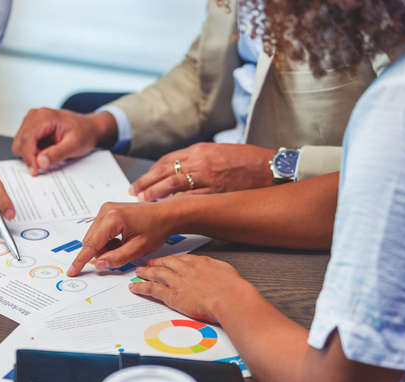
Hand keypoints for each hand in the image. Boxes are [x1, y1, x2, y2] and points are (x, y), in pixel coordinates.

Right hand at [11, 108, 117, 175]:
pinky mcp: (31, 128)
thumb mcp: (75, 145)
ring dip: (31, 154)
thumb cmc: (84, 133)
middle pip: (20, 142)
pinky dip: (33, 152)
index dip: (28, 157)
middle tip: (47, 162)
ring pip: (20, 144)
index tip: (34, 172)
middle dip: (30, 156)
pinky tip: (46, 150)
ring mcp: (31, 121)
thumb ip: (57, 154)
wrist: (88, 127)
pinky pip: (24, 144)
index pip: (27, 139)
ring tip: (49, 153)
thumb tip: (40, 162)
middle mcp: (34, 115)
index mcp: (44, 116)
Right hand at [67, 201, 175, 275]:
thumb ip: (117, 258)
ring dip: (104, 247)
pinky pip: (99, 231)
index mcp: (113, 219)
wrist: (166, 214)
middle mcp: (106, 211)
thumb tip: (100, 264)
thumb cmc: (156, 228)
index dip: (81, 261)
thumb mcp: (138, 248)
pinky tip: (121, 241)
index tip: (72, 271)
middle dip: (100, 253)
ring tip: (124, 247)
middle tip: (118, 258)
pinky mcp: (108, 210)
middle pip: (90, 240)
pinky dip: (107, 240)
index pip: (91, 244)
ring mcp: (106, 209)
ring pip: (94, 237)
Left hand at [129, 143, 276, 200]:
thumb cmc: (246, 160)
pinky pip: (190, 197)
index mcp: (199, 150)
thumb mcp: (218, 151)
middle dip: (146, 182)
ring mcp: (208, 177)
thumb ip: (197, 159)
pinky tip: (165, 208)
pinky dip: (175, 202)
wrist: (269, 167)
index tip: (141, 181)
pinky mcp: (216, 191)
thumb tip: (177, 169)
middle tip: (134, 191)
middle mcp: (200, 161)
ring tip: (143, 200)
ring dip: (155, 193)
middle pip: (165, 171)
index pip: (167, 160)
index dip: (151, 172)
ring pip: (173, 184)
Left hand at [129, 254, 249, 322]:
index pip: (180, 259)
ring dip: (145, 272)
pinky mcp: (172, 295)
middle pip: (165, 263)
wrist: (230, 298)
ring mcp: (177, 281)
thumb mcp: (226, 271)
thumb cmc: (233, 288)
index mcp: (199, 262)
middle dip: (155, 263)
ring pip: (156, 273)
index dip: (170, 260)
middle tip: (147, 264)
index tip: (166, 261)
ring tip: (138, 273)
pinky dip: (141, 287)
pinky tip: (135, 288)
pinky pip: (152, 289)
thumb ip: (216, 269)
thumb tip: (216, 271)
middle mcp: (185, 269)